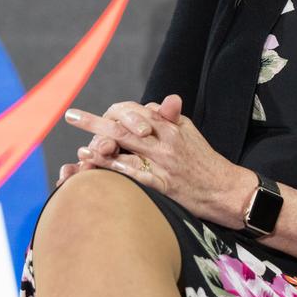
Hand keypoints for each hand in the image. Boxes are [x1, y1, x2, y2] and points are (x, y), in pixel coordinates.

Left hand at [62, 94, 253, 228]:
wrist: (224, 189)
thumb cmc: (203, 159)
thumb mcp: (188, 132)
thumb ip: (167, 118)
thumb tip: (150, 107)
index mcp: (169, 127)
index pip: (135, 112)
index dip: (113, 112)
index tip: (93, 112)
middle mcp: (163, 142)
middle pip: (124, 127)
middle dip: (95, 122)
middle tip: (71, 116)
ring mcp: (162, 164)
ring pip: (126, 149)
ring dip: (99, 146)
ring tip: (81, 148)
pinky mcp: (162, 185)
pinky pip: (133, 175)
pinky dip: (112, 169)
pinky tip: (96, 167)